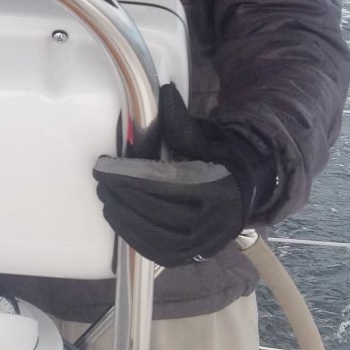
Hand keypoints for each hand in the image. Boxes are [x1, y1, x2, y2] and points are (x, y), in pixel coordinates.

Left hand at [93, 84, 261, 266]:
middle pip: (159, 212)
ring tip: (105, 198)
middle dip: (122, 195)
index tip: (104, 167)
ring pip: (157, 238)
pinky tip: (118, 220)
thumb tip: (163, 93)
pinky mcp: (197, 256)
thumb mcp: (205, 136)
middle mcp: (216, 223)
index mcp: (219, 189)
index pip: (165, 185)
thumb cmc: (221, 157)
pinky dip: (135, 238)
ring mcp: (207, 245)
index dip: (129, 177)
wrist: (249, 187)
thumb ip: (180, 120)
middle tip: (99, 180)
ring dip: (124, 218)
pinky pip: (161, 254)